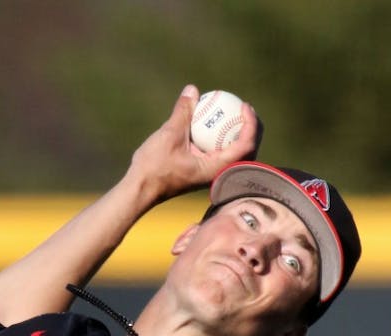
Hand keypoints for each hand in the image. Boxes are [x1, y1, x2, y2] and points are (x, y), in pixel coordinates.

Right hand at [126, 84, 262, 205]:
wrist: (140, 190)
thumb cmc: (154, 167)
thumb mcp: (169, 135)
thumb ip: (184, 112)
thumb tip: (193, 90)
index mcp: (215, 169)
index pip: (245, 147)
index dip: (250, 124)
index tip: (244, 106)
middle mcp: (216, 174)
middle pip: (246, 152)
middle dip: (251, 129)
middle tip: (244, 108)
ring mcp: (210, 174)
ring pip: (234, 154)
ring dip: (237, 134)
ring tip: (234, 114)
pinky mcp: (202, 172)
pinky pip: (219, 153)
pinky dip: (221, 138)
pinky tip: (214, 123)